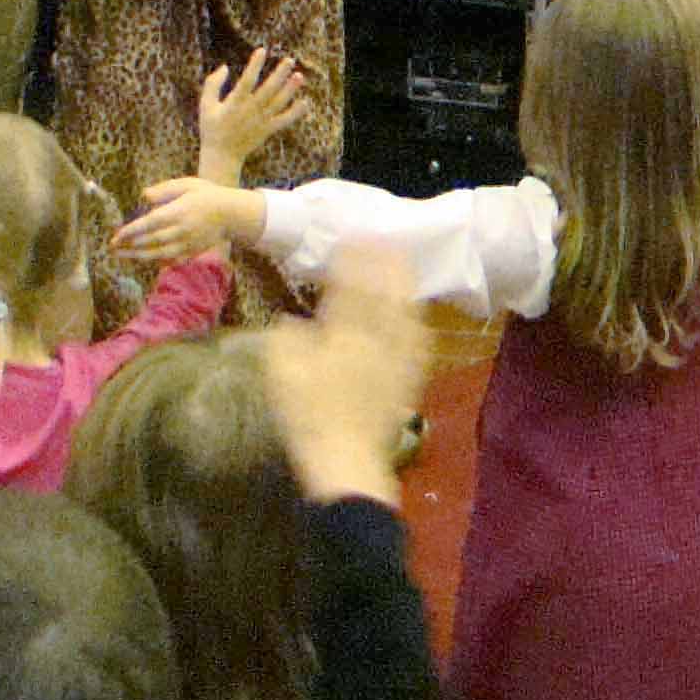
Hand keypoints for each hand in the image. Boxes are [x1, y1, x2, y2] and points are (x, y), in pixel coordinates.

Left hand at [113, 176, 264, 265]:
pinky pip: (170, 260)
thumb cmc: (207, 195)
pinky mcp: (191, 252)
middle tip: (112, 247)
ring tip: (122, 256)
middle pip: (150, 241)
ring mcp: (186, 244)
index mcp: (178, 212)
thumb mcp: (187, 184)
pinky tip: (143, 259)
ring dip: (138, 256)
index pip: (149, 224)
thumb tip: (143, 196)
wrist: (232, 214)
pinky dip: (155, 261)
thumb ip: (164, 189)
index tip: (116, 236)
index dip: (131, 231)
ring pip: (158, 254)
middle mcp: (181, 230)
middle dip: (129, 245)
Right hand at [197, 49, 310, 181]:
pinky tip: (305, 102)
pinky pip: (283, 121)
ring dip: (289, 90)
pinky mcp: (267, 130)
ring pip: (278, 103)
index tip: (262, 50)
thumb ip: (212, 84)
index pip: (247, 81)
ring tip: (300, 76)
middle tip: (290, 60)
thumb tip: (224, 66)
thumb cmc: (212, 127)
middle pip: (268, 90)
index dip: (254, 65)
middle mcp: (249, 111)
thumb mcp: (206, 105)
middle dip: (279, 74)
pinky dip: (295, 113)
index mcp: (234, 103)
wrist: (222, 156)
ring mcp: (260, 121)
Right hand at [261, 242, 428, 505]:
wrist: (347, 461)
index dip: (353, 260)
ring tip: (401, 264)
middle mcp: (376, 338)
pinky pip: (418, 341)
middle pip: (386, 291)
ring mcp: (397, 359)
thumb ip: (286, 339)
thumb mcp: (281, 374)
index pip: (351, 286)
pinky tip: (414, 314)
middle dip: (385, 262)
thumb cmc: (309, 417)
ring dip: (404, 283)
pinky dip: (415, 319)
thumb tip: (293, 321)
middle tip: (384, 240)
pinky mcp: (409, 380)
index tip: (352, 239)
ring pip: (406, 311)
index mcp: (344, 333)